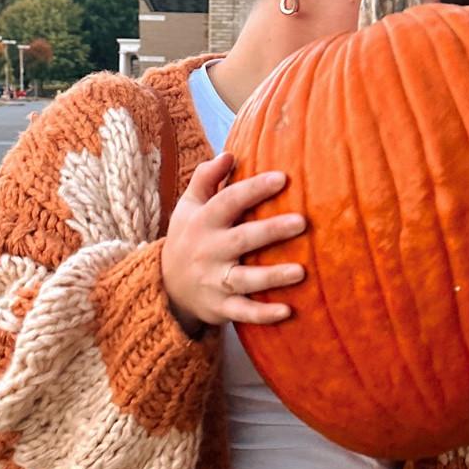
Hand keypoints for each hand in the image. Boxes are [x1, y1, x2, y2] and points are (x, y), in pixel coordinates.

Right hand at [162, 151, 305, 337]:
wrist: (166, 286)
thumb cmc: (188, 237)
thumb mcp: (188, 206)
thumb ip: (205, 178)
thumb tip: (229, 154)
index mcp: (203, 222)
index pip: (229, 201)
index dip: (254, 189)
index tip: (282, 178)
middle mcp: (209, 251)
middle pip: (242, 239)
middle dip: (270, 231)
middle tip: (302, 222)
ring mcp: (214, 281)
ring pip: (245, 279)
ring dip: (272, 277)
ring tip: (301, 272)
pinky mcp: (220, 307)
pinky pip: (242, 312)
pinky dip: (262, 314)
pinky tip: (287, 311)